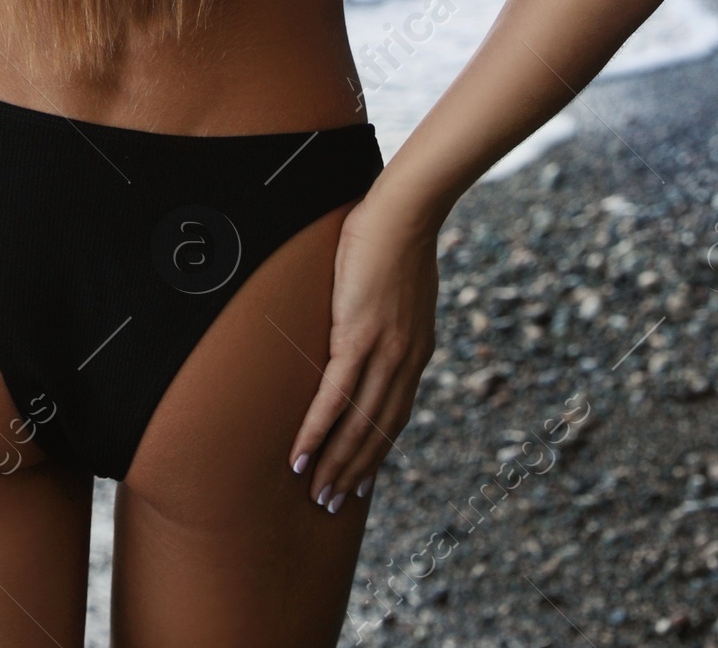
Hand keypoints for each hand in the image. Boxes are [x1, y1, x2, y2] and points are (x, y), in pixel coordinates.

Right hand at [288, 191, 439, 511]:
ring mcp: (384, 352)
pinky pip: (335, 397)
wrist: (404, 212)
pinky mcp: (359, 337)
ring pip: (358, 424)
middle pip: (379, 431)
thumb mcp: (396, 285)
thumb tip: (365, 309)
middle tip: (333, 504)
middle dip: (354, 471)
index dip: (376, 450)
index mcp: (415, 351)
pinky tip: (302, 455)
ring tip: (317, 494)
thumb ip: (385, 308)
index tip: (361, 479)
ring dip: (336, 464)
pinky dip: (318, 430)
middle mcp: (405, 361)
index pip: (394, 414)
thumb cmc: (393, 234)